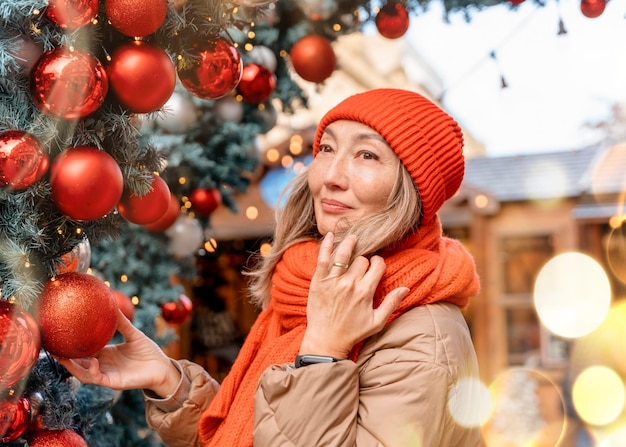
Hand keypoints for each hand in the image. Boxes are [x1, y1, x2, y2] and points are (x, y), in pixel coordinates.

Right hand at [56, 309, 180, 397]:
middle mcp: (103, 365)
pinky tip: (92, 361)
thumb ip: (122, 322)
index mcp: (105, 354)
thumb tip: (112, 304)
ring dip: (72, 366)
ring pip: (82, 374)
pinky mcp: (113, 383)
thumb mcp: (133, 334)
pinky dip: (92, 371)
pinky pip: (97, 379)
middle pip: (77, 363)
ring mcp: (106, 375)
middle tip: (53, 347)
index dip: (71, 346)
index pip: (83, 351)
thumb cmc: (149, 352)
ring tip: (63, 356)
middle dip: (64, 358)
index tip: (60, 336)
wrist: (163, 367)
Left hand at [299, 232, 408, 358]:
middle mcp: (350, 284)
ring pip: (344, 254)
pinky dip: (326, 245)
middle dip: (364, 260)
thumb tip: (406, 288)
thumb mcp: (377, 322)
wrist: (326, 341)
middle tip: (361, 264)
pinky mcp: (318, 282)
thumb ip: (391, 303)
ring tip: (352, 238)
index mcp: (366, 292)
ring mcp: (333, 282)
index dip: (379, 263)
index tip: (376, 265)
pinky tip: (329, 235)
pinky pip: (322, 258)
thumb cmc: (353, 333)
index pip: (377, 266)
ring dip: (349, 243)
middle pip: (361, 260)